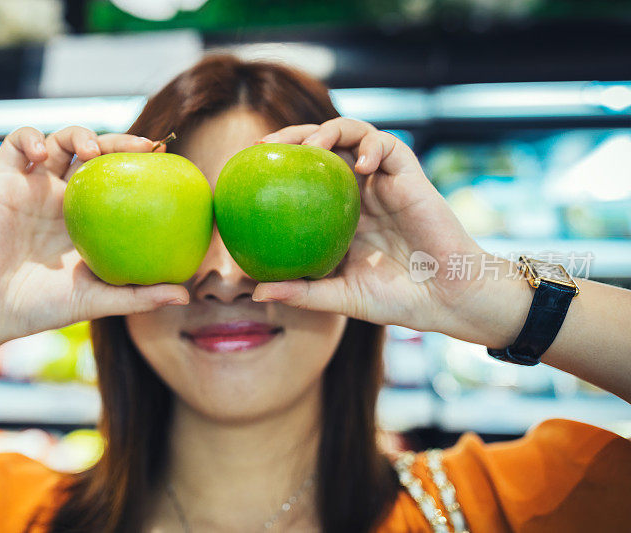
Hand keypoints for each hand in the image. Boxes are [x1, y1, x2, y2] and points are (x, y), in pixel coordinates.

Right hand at [0, 126, 188, 340]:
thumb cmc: (41, 308)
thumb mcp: (97, 301)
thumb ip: (139, 296)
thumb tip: (185, 296)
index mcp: (88, 219)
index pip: (119, 181)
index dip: (140, 166)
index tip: (167, 161)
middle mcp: (64, 198)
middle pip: (94, 154)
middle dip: (119, 142)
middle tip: (144, 146)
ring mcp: (34, 187)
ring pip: (59, 140)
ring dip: (78, 134)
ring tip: (91, 150)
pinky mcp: (3, 182)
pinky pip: (15, 145)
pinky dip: (28, 138)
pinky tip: (40, 152)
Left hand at [250, 118, 524, 344]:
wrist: (448, 299)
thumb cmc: (397, 299)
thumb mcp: (341, 296)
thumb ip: (303, 292)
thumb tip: (257, 291)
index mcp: (340, 215)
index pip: (304, 177)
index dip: (278, 166)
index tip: (247, 169)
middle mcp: (358, 192)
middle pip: (322, 147)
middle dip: (293, 137)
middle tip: (266, 147)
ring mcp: (383, 182)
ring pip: (353, 134)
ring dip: (329, 130)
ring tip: (312, 146)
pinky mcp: (409, 177)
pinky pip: (388, 146)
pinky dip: (371, 146)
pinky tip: (359, 164)